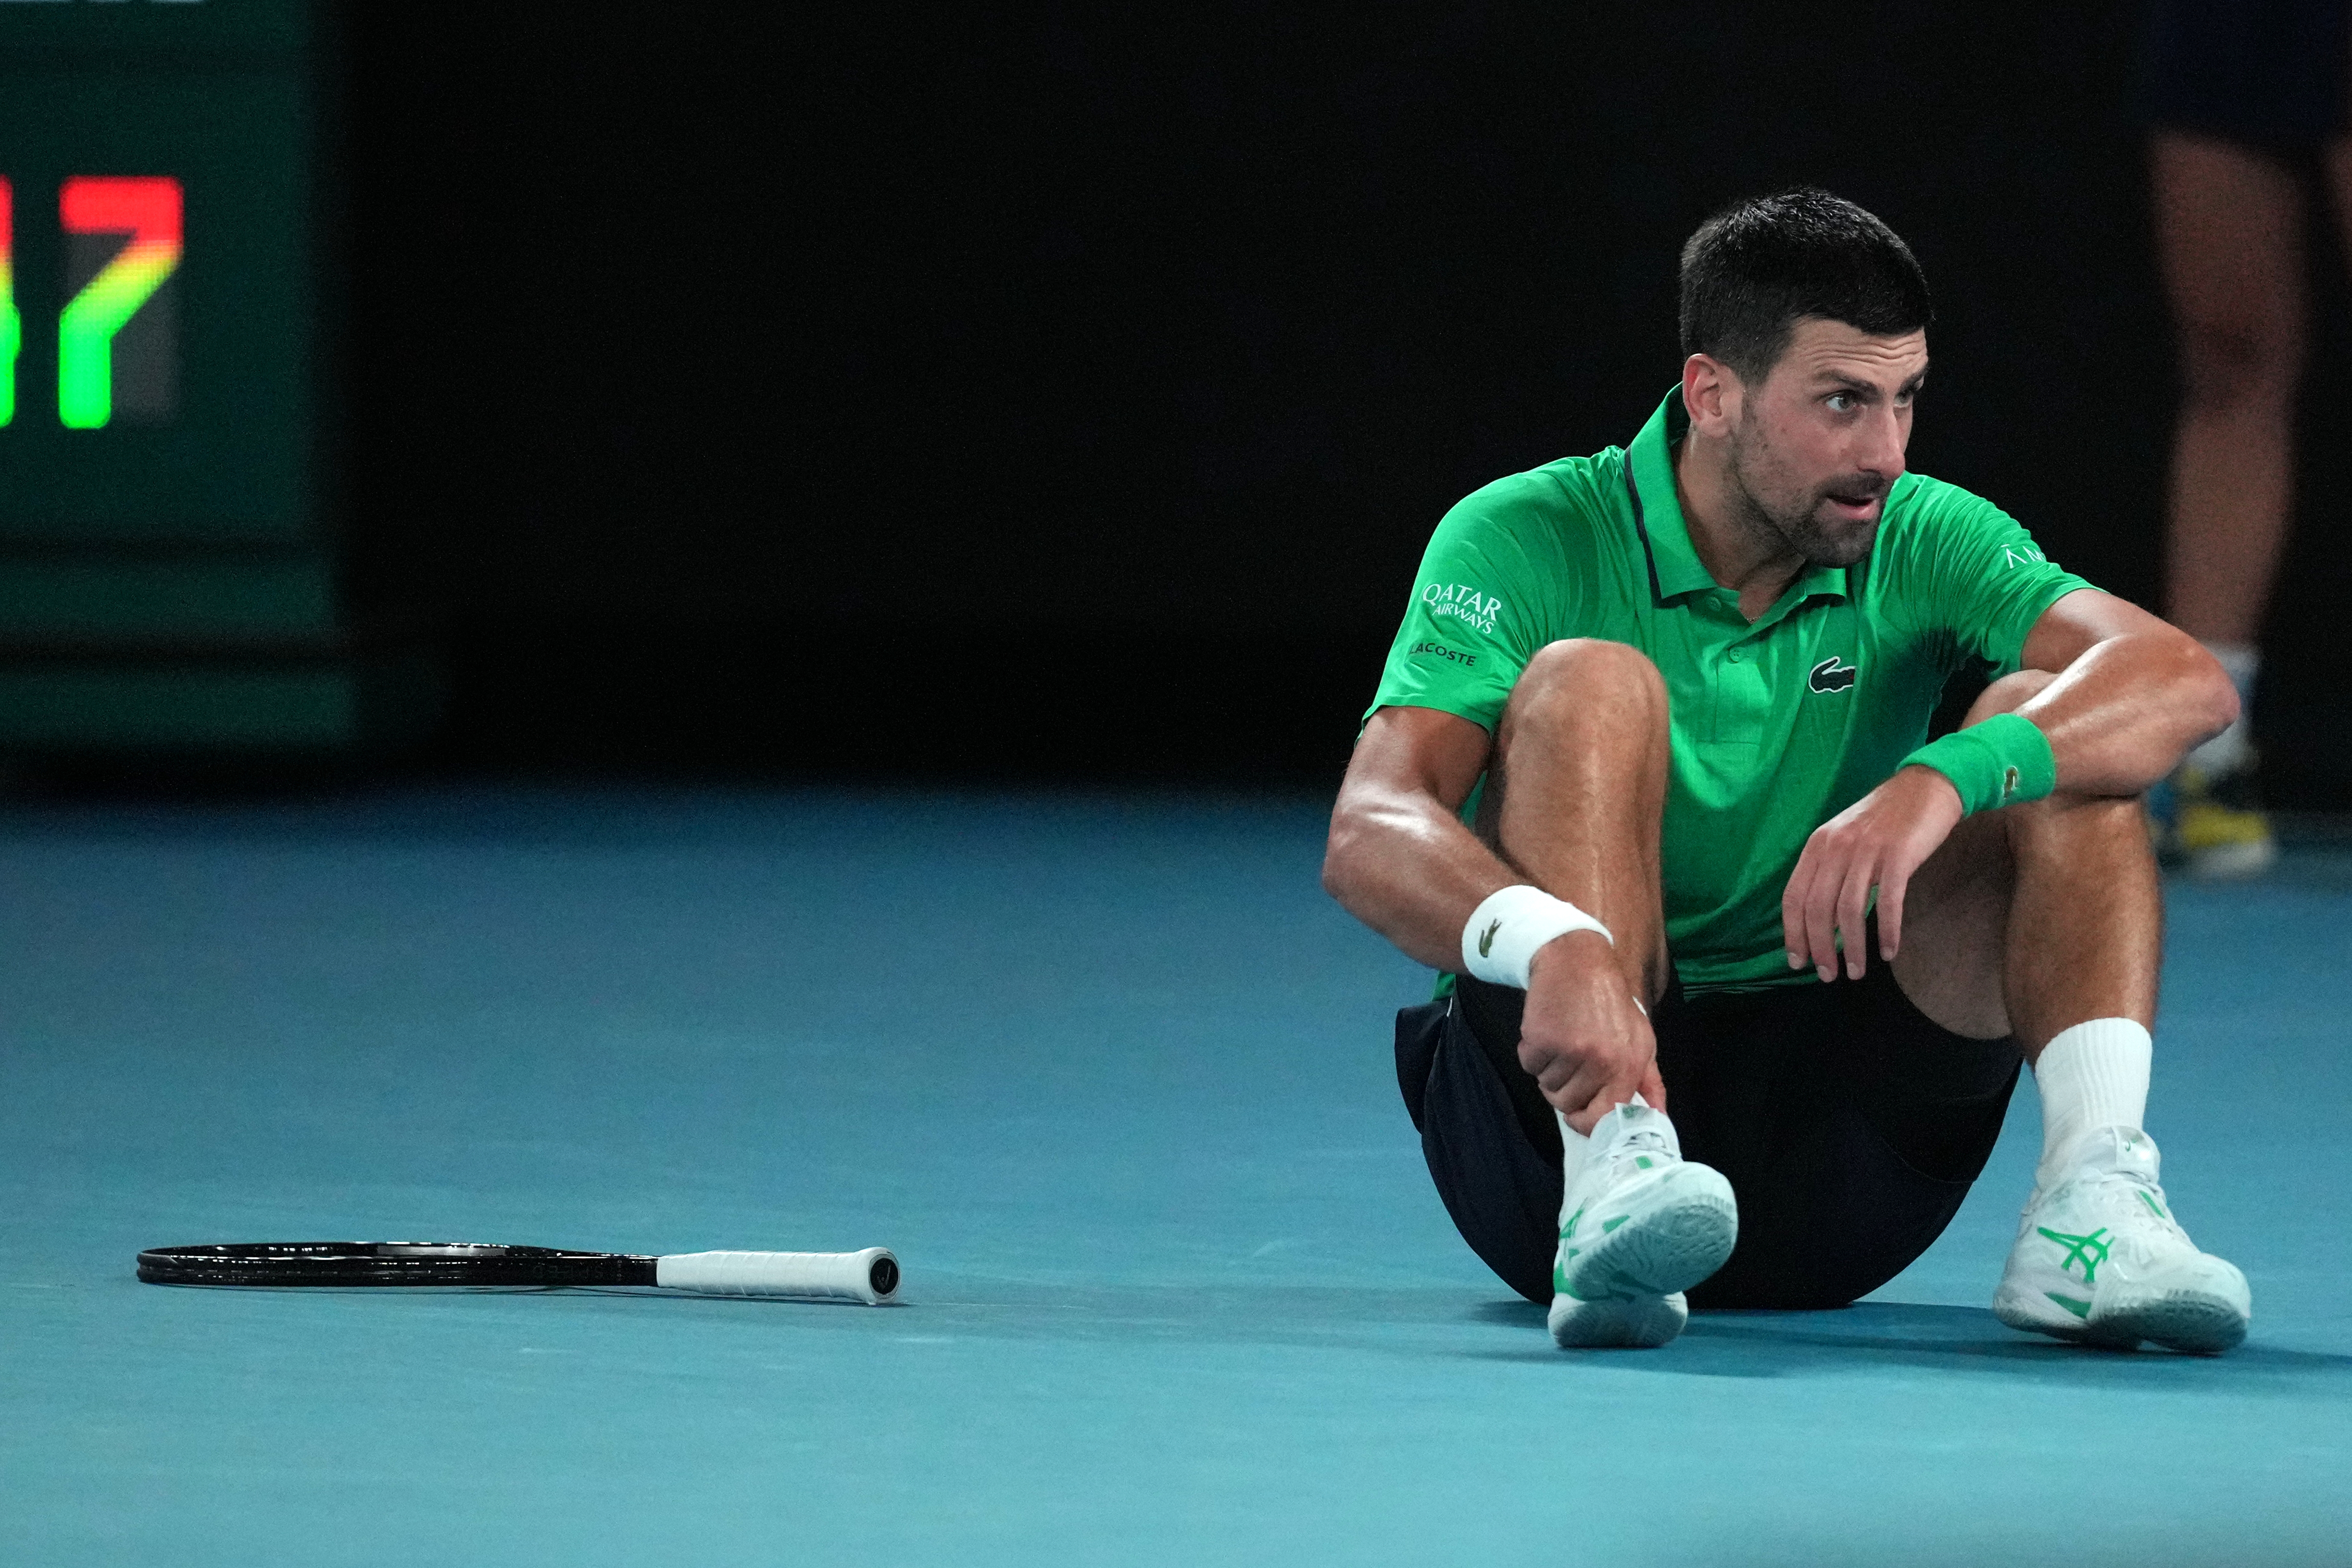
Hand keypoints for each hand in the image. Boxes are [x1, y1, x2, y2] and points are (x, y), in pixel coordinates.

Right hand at [1516, 930, 1663, 1134]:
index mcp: (1629, 1065)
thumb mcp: (1640, 1039)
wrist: (1577, 961)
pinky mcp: (1542, 1039)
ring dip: (1547, 1070)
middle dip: (1563, 1090)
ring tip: (1559, 1043)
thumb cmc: (1609, 1003)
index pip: (1605, 1117)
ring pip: (1546, 1086)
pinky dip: (1532, 1054)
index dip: (1587, 1122)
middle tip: (1568, 1064)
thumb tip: (1658, 1117)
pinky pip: (1528, 1066)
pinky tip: (1545, 1033)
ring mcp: (1570, 1051)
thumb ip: (1648, 1080)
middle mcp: (1601, 1062)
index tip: (1577, 1115)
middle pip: (1569, 1104)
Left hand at [1781, 763, 1963, 981]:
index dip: (1793, 932)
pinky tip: (1889, 952)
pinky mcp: (1898, 856)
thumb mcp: (1845, 839)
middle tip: (1829, 976)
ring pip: (1850, 911)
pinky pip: (1888, 903)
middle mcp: (1836, 848)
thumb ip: (1830, 872)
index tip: (1798, 962)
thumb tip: (1821, 921)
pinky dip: (1887, 931)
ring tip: (1856, 971)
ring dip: (1851, 947)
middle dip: (1820, 948)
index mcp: (1817, 846)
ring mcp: (1867, 851)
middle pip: (1818, 909)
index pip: (1794, 897)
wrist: (1926, 787)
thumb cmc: (1885, 820)